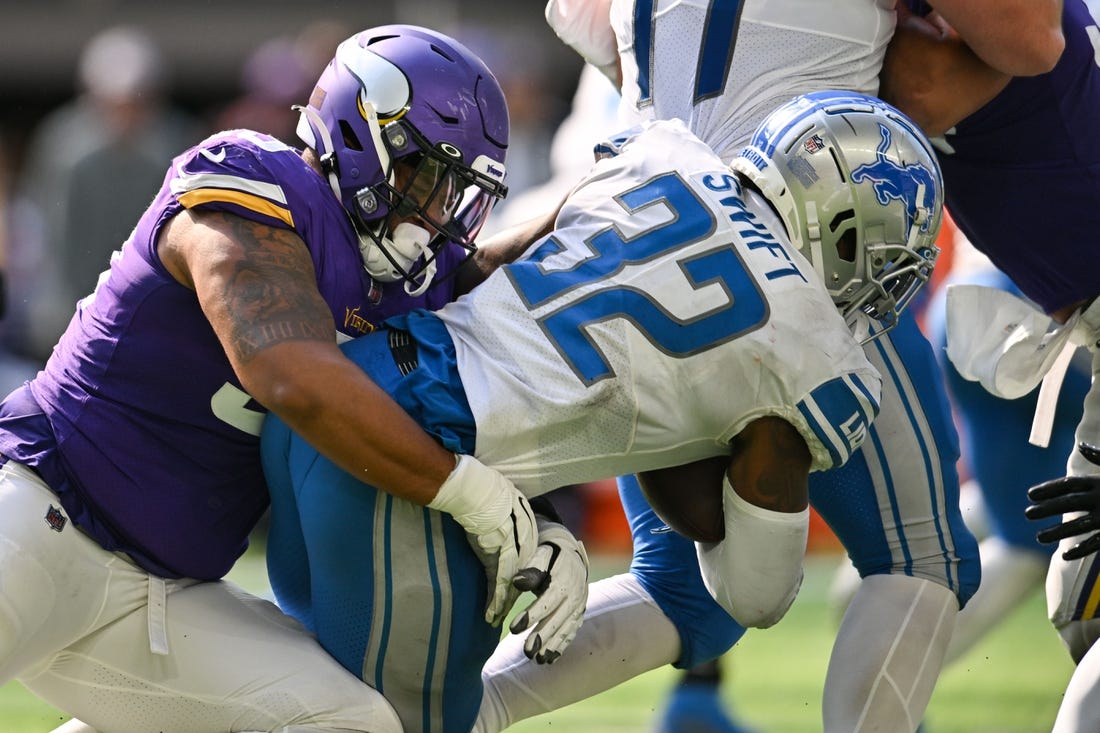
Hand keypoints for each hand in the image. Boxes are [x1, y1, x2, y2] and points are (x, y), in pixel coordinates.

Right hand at [428, 454, 538, 625]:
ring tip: (495, 620)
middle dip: (512, 595)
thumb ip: (502, 516)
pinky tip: (492, 614)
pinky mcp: (501, 554)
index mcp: (527, 524)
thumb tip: (494, 521)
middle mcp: (525, 538)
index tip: (512, 590)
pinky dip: (496, 600)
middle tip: (505, 613)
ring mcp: (515, 547)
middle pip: (521, 573)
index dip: (518, 576)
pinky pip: (501, 582)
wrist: (474, 487)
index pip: (524, 557)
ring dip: (503, 604)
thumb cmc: (480, 489)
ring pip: (512, 582)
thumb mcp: (499, 502)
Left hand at [509, 516, 588, 663]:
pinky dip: (561, 646)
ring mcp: (579, 607)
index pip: (546, 601)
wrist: (573, 558)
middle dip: (542, 637)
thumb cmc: (551, 557)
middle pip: (557, 619)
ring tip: (538, 660)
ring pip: (565, 629)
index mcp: (564, 581)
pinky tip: (550, 659)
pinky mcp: (579, 615)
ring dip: (552, 645)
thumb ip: (531, 569)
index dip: (530, 615)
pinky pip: (571, 632)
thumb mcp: (541, 556)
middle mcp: (575, 596)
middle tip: (527, 652)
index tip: (513, 628)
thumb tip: (517, 582)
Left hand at [1026, 442, 1099, 560]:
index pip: (1069, 484)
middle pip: (1069, 503)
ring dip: (1058, 532)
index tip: (1030, 494)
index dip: (1048, 489)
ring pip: (1079, 526)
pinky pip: (1097, 542)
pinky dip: (1081, 549)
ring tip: (1039, 537)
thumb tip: (1082, 446)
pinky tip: (1065, 555)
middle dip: (1046, 509)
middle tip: (1026, 514)